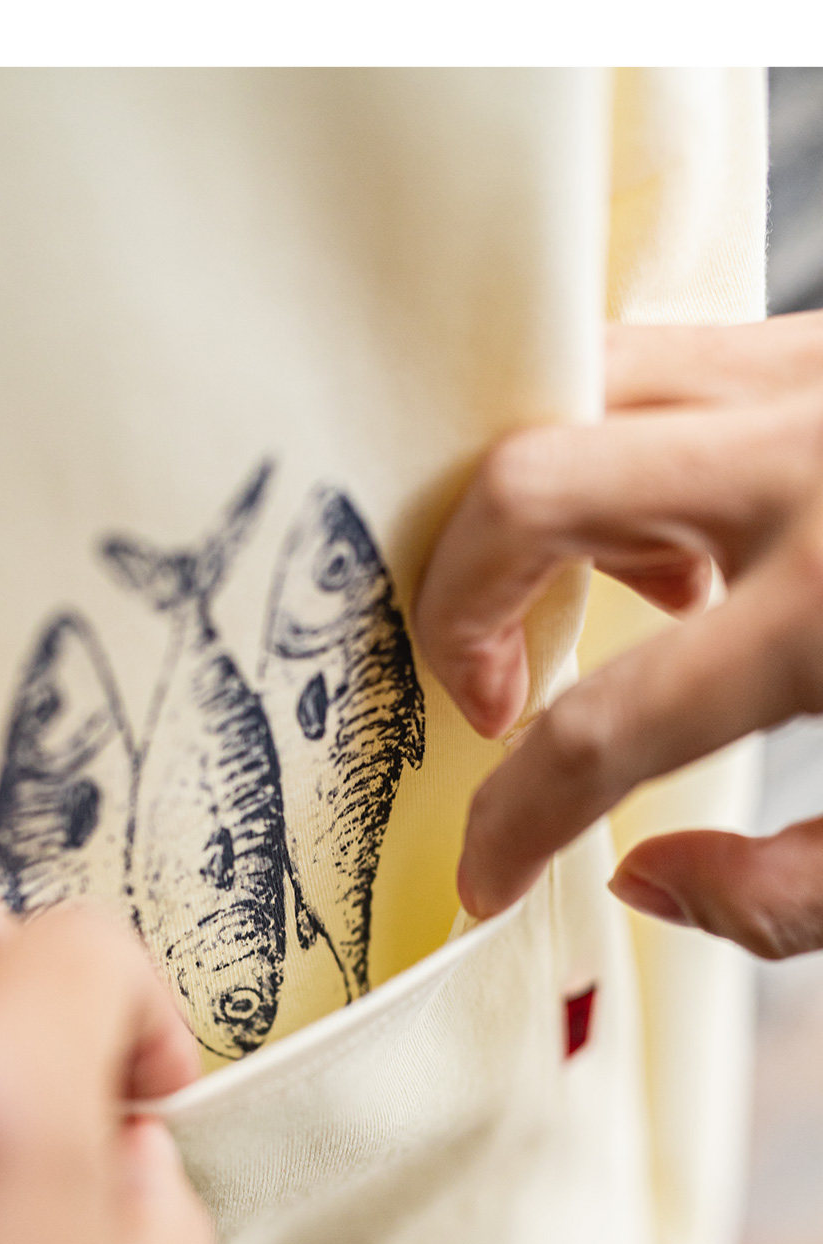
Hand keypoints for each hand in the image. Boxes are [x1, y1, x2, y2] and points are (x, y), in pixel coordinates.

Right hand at [413, 312, 822, 956]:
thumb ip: (787, 897)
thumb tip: (637, 875)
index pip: (602, 730)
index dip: (512, 821)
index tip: (487, 871)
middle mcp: (806, 464)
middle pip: (531, 486)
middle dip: (459, 601)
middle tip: (486, 692)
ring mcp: (810, 376)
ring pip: (573, 391)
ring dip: (523, 512)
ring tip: (575, 613)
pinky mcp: (819, 342)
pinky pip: (647, 368)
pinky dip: (603, 454)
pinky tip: (663, 548)